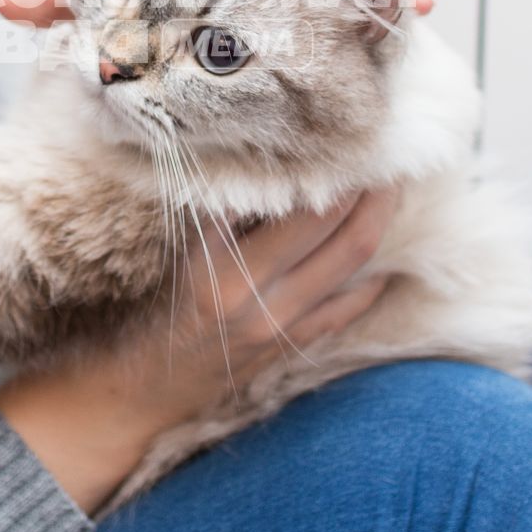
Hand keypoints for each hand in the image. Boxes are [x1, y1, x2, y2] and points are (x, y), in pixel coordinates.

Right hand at [0, 186, 397, 513]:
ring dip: (376, 228)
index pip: (296, 210)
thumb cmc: (149, 308)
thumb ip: (223, 214)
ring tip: (392, 193)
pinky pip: (342, 311)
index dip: (332, 175)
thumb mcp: (179, 253)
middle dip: (370, 195)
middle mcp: (257, 297)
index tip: (350, 143)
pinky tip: (384, 263)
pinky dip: (366, 284)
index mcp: (223, 266)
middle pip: (337, 236)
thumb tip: (269, 164)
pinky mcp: (288, 348)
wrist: (140, 388)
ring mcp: (279, 327)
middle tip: (390, 159)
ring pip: (348, 269)